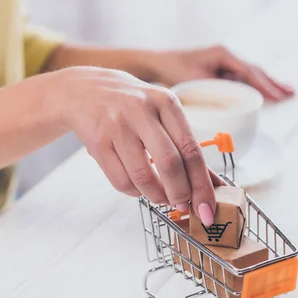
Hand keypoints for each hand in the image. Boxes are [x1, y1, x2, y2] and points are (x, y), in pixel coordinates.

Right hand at [62, 67, 221, 224]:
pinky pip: (121, 181)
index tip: (208, 207)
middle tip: (185, 205)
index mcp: (165, 102)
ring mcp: (117, 126)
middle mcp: (141, 111)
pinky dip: (135, 192)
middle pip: (170, 164)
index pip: (190, 149)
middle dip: (181, 193)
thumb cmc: (131, 104)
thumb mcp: (161, 113)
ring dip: (157, 196)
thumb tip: (213, 184)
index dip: (202, 183)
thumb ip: (185, 146)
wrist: (84, 90)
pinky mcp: (97, 143)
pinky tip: (139, 187)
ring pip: (144, 177)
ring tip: (162, 197)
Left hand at [151, 46, 294, 100]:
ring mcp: (223, 61)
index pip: (249, 71)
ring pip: (250, 74)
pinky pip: (240, 78)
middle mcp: (226, 55)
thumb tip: (231, 109)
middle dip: (272, 83)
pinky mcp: (218, 70)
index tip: (277, 96)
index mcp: (223, 54)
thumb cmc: (174, 70)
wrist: (157, 63)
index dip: (264, 85)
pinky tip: (263, 94)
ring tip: (286, 92)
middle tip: (290, 92)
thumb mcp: (196, 81)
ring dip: (266, 84)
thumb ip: (215, 91)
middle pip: (255, 71)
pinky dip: (253, 86)